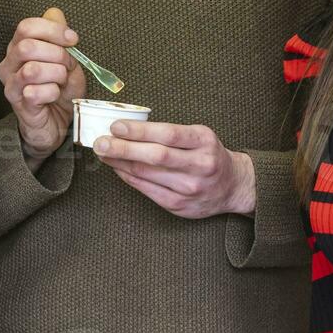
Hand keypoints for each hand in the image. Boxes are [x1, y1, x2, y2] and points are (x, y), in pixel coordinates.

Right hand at [0, 7, 85, 161]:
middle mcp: (9, 65)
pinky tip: (55, 95)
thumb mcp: (65, 60)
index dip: (53, 30)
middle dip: (57, 54)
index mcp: (17, 48)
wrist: (55, 123)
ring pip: (32, 70)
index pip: (26, 27)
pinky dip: (53, 92)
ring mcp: (11, 86)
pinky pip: (35, 92)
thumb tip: (54, 13)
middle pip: (27, 46)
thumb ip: (58, 36)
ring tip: (62, 82)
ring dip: (56, 74)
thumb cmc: (58, 90)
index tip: (72, 40)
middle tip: (68, 66)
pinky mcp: (18, 105)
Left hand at [93, 120, 255, 218]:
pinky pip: (148, 190)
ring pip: (148, 174)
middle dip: (123, 148)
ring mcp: (190, 188)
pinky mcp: (181, 206)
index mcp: (203, 141)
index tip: (116, 126)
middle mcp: (200, 165)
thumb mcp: (198, 135)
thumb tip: (127, 129)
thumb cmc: (208, 154)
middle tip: (100, 142)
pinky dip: (130, 178)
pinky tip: (118, 169)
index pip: (167, 134)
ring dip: (120, 163)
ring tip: (104, 153)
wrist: (233, 185)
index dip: (139, 131)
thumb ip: (169, 133)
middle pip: (155, 156)